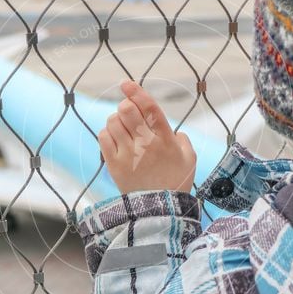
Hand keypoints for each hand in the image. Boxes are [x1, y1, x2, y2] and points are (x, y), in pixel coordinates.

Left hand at [98, 80, 196, 194]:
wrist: (159, 210)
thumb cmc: (176, 182)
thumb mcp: (189, 159)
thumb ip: (182, 139)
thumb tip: (174, 131)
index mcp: (165, 139)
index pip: (149, 108)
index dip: (136, 92)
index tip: (126, 83)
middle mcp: (145, 144)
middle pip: (127, 110)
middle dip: (126, 105)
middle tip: (129, 112)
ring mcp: (128, 154)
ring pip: (113, 121)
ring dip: (117, 120)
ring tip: (124, 129)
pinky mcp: (114, 164)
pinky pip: (103, 137)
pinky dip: (108, 133)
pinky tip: (116, 140)